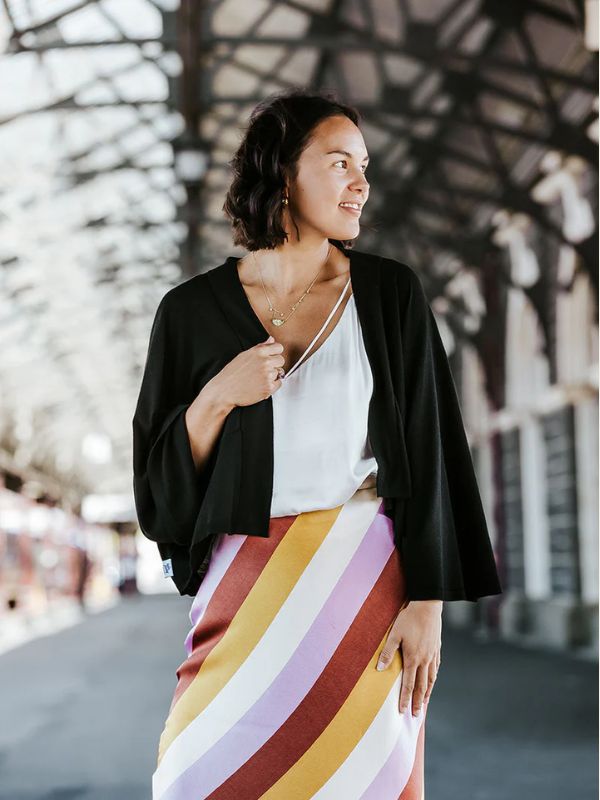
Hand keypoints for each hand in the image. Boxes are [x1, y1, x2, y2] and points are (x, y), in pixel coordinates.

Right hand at [212, 335, 285, 406]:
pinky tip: (260, 385)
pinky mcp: (269, 387)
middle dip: (275, 364)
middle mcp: (264, 362)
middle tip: (263, 370)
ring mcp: (267, 375)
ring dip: (272, 376)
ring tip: (258, 379)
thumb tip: (271, 339)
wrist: (224, 390)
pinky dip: (272, 386)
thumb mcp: (244, 355)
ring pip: (279, 372)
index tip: (271, 357)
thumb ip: (261, 347)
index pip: (279, 347)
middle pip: (281, 360)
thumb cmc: (231, 374)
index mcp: (258, 352)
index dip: (275, 353)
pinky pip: (278, 384)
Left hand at [376, 599, 441, 715]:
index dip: (404, 699)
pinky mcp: (437, 649)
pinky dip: (433, 678)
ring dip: (427, 693)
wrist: (428, 606)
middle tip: (416, 716)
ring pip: (430, 679)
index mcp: (413, 658)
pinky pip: (436, 668)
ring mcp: (433, 655)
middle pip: (421, 686)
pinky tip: (432, 681)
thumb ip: (388, 652)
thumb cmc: (409, 619)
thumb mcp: (395, 634)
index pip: (408, 684)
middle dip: (417, 702)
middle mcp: (424, 660)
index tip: (402, 711)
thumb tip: (380, 668)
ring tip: (424, 704)